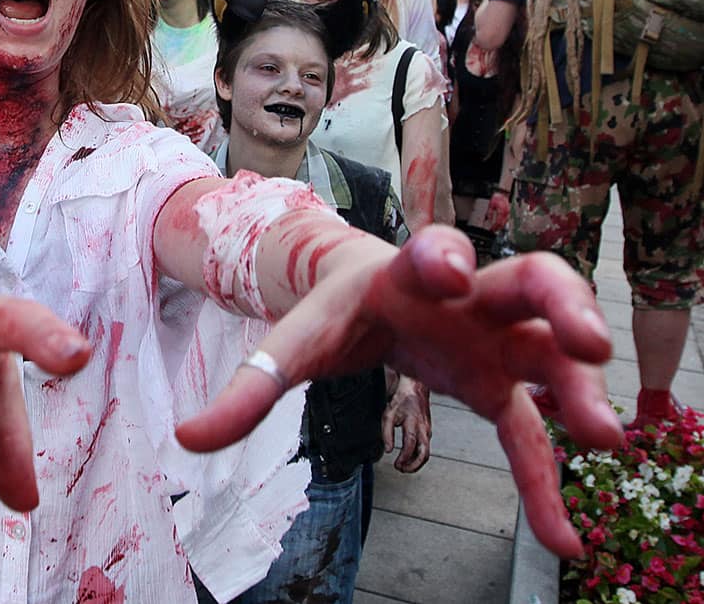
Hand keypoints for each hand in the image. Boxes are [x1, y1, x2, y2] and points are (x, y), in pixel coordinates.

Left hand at [176, 225, 621, 558]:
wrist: (366, 295)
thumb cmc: (335, 310)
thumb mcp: (294, 341)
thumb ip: (250, 386)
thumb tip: (186, 438)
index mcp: (406, 273)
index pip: (433, 252)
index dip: (444, 256)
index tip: (448, 271)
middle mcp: (466, 298)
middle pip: (530, 281)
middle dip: (561, 303)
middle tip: (586, 342)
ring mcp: (491, 338)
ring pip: (550, 350)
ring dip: (578, 388)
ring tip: (602, 438)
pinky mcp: (497, 383)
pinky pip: (529, 431)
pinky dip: (543, 480)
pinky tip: (563, 537)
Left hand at [381, 375, 430, 472]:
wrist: (415, 389)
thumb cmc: (401, 401)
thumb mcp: (388, 414)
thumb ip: (387, 433)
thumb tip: (388, 450)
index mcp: (413, 422)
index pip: (410, 444)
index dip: (404, 457)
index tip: (397, 464)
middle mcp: (423, 428)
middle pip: (424, 453)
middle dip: (413, 466)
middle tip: (402, 470)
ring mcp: (427, 430)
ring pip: (426, 452)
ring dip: (415, 463)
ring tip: (403, 467)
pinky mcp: (428, 431)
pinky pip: (425, 447)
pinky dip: (417, 456)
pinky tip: (408, 458)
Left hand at [483, 191, 509, 230]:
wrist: (502, 193)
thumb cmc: (497, 198)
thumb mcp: (491, 206)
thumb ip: (489, 214)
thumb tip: (488, 220)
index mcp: (502, 212)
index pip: (498, 222)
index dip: (494, 227)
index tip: (491, 229)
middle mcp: (506, 213)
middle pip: (502, 224)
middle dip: (497, 228)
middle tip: (492, 230)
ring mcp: (508, 213)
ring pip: (505, 223)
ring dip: (500, 227)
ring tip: (495, 229)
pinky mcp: (508, 212)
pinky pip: (506, 220)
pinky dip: (502, 223)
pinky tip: (499, 224)